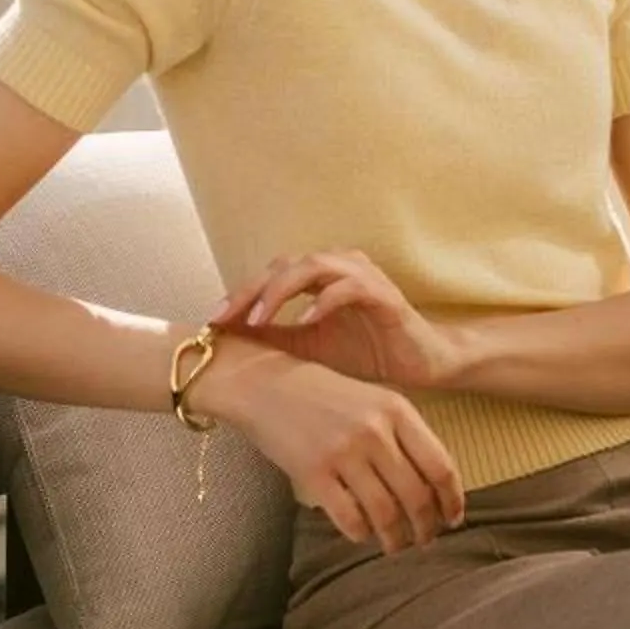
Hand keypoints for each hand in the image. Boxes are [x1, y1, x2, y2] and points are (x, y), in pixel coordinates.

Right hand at [198, 345, 465, 553]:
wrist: (266, 386)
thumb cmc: (325, 396)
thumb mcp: (374, 401)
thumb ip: (404, 435)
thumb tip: (434, 484)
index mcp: (398, 410)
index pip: (440, 466)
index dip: (452, 499)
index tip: (454, 519)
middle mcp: (375, 432)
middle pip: (416, 495)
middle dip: (426, 526)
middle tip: (425, 541)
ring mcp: (344, 453)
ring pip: (385, 512)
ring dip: (395, 537)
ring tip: (396, 545)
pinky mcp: (313, 474)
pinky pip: (348, 518)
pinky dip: (361, 534)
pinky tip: (363, 535)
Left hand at [212, 249, 459, 391]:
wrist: (418, 363)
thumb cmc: (365, 352)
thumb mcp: (310, 348)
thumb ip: (276, 339)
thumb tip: (226, 343)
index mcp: (319, 276)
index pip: (269, 276)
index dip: (238, 295)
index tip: (211, 322)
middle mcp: (338, 266)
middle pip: (284, 265)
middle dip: (251, 290)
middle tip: (225, 318)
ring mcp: (363, 276)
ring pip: (313, 266)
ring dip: (281, 291)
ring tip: (259, 319)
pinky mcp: (384, 293)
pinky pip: (349, 287)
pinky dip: (324, 301)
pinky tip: (305, 321)